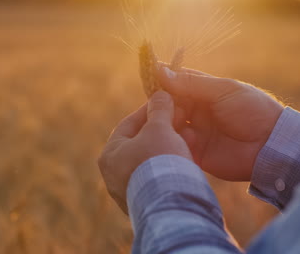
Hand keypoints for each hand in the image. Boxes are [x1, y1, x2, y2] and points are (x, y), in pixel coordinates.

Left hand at [98, 91, 191, 213]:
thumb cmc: (159, 162)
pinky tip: (188, 159)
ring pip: (151, 161)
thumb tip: (160, 94)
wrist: (170, 206)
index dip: (149, 110)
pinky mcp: (146, 203)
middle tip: (180, 119)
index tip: (165, 101)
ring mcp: (128, 191)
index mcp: (110, 154)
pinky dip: (171, 166)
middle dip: (162, 129)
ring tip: (190, 137)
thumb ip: (159, 110)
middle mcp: (113, 175)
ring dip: (169, 147)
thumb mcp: (159, 128)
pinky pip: (159, 177)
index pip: (128, 124)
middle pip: (140, 144)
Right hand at [159, 67, 283, 180]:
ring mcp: (193, 132)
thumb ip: (191, 83)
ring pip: (167, 125)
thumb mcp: (222, 90)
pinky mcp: (193, 152)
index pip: (175, 83)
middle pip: (167, 105)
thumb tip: (161, 70)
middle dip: (161, 105)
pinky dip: (175, 142)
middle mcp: (194, 111)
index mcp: (202, 93)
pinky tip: (184, 139)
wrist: (270, 146)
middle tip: (159, 107)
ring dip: (166, 123)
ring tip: (172, 123)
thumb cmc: (252, 110)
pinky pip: (175, 146)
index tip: (149, 77)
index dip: (161, 81)